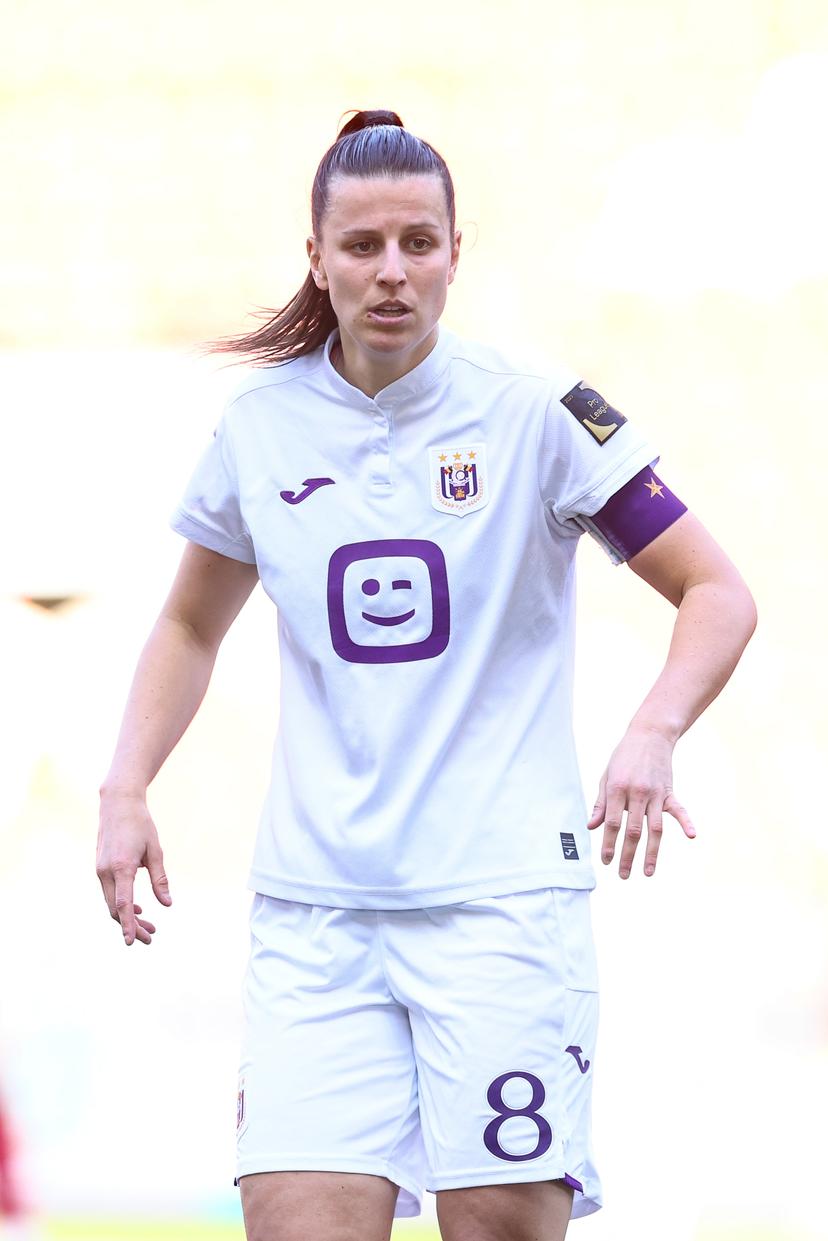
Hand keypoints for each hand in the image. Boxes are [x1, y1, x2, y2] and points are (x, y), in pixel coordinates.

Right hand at [96, 791, 171, 944]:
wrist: (117, 803)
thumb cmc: (140, 824)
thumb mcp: (155, 850)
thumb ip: (160, 878)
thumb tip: (167, 904)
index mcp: (121, 867)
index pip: (123, 904)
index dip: (128, 924)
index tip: (131, 941)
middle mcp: (106, 872)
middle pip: (116, 909)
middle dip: (132, 925)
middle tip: (151, 937)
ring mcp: (100, 870)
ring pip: (111, 903)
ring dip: (128, 916)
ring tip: (150, 927)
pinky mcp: (101, 868)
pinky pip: (110, 893)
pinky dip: (122, 904)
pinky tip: (139, 908)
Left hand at [587, 726, 695, 877]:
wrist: (649, 736)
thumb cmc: (623, 757)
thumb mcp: (606, 776)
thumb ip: (600, 803)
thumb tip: (591, 826)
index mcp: (617, 789)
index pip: (612, 823)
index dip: (608, 844)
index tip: (606, 861)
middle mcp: (637, 793)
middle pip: (633, 831)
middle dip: (627, 855)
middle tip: (623, 874)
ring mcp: (655, 793)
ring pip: (654, 828)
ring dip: (651, 852)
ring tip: (647, 872)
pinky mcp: (669, 791)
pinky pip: (679, 810)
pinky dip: (686, 822)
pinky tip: (691, 836)